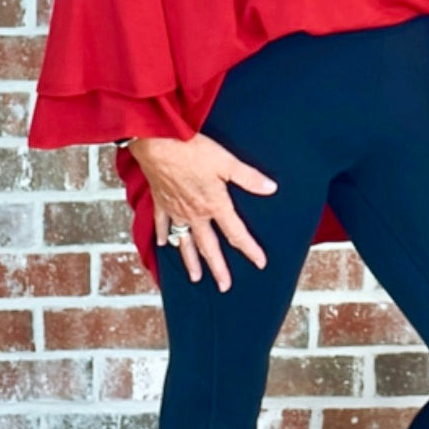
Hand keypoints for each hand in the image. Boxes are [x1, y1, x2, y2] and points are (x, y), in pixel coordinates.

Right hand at [130, 131, 277, 292]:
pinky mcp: (161, 201)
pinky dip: (164, 235)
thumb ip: (248, 177)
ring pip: (184, 241)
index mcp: (214, 205)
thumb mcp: (226, 162)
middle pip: (209, 246)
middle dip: (218, 268)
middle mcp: (195, 214)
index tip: (260, 263)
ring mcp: (176, 210)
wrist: (158, 142)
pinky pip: (162, 223)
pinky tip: (164, 244)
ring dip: (190, 260)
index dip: (250, 249)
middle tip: (224, 286)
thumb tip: (271, 188)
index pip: (236, 233)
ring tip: (195, 277)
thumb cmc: (192, 150)